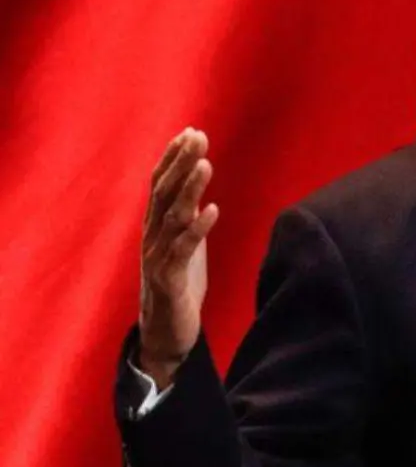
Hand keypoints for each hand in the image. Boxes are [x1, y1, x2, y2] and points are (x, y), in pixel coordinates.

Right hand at [139, 128, 218, 388]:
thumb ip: (189, 221)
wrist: (167, 334)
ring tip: (205, 164)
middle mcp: (152, 237)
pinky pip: (182, 251)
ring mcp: (157, 258)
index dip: (174, 158)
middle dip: (180, 163)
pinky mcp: (168, 281)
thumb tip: (199, 195)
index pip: (161, 185)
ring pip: (172, 217)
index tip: (191, 132)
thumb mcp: (186, 247)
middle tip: (198, 136)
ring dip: (188, 189)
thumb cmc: (178, 287)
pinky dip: (197, 229)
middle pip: (164, 193)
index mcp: (156, 227)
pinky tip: (212, 210)